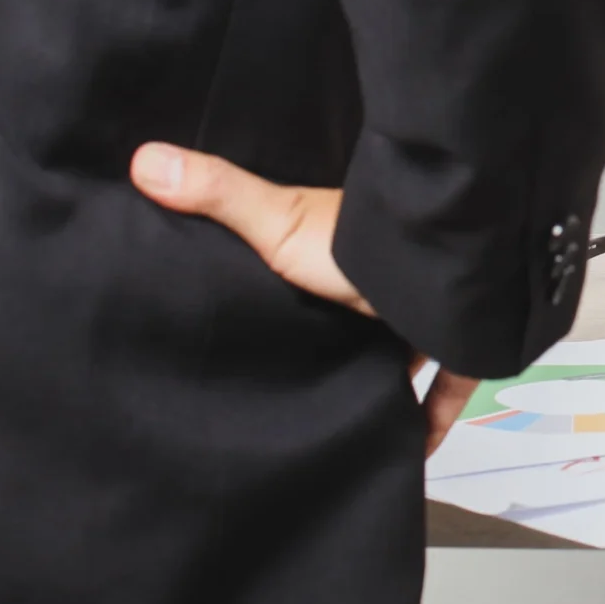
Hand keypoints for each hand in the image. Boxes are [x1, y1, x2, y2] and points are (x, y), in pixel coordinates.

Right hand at [131, 142, 482, 450]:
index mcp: (340, 254)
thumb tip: (143, 157)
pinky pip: (450, 384)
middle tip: (306, 385)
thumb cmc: (361, 245)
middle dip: (342, 340)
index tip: (263, 316)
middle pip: (359, 314)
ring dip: (385, 379)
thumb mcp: (278, 223)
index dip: (291, 284)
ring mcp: (426, 313)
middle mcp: (384, 283)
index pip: (310, 267)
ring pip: (404, 349)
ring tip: (349, 421)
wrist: (451, 264)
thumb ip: (217, 195)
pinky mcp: (461, 342)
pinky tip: (415, 446)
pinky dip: (434, 415)